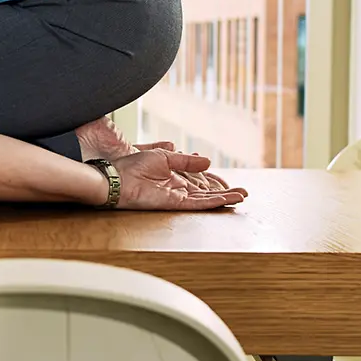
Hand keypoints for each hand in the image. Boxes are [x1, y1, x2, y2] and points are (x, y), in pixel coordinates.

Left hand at [110, 148, 247, 210]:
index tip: (231, 182)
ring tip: (242, 198)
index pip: (200, 180)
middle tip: (244, 193)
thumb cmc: (132, 165)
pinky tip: (225, 200)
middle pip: (207, 192)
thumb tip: (208, 161)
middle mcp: (177, 188)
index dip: (216, 181)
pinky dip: (212, 202)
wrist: (116, 177)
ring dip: (224, 199)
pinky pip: (196, 204)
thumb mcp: (163, 156)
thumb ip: (186, 160)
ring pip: (205, 200)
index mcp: (174, 176)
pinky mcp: (173, 203)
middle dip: (225, 193)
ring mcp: (176, 197)